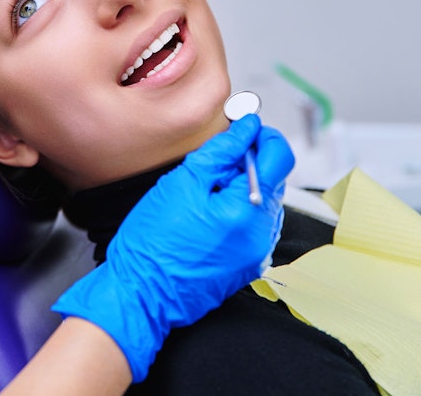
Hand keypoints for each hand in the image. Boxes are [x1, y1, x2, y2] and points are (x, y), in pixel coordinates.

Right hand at [52, 115, 292, 381]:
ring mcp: (257, 253)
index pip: (279, 156)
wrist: (141, 293)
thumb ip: (221, 150)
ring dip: (240, 188)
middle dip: (247, 163)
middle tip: (210, 163)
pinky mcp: (247, 266)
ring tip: (202, 194)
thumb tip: (246, 128)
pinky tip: (205, 216)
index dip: (260, 136)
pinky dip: (236, 212)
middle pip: (273, 179)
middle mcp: (263, 234)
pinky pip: (253, 227)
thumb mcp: (182, 183)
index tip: (240, 130)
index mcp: (249, 210)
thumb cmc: (153, 242)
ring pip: (262, 203)